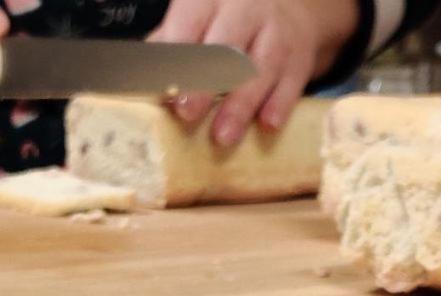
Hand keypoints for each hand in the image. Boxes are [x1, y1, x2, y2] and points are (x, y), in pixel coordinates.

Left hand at [149, 0, 356, 145]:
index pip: (190, 24)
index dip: (177, 58)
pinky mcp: (300, 57)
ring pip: (260, 68)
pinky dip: (279, 105)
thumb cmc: (225, 21)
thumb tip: (140, 82)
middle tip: (187, 113)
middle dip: (205, 83)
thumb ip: (168, 47)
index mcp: (210, 1)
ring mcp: (276, 32)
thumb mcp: (195, 20)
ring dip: (240, 106)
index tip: (165, 89)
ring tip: (222, 136)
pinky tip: (267, 124)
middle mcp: (246, 10)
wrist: (289, 8)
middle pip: (226, 46)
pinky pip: (291, 82)